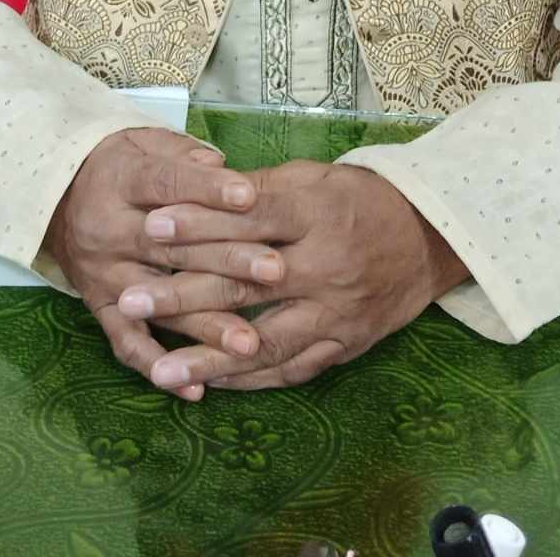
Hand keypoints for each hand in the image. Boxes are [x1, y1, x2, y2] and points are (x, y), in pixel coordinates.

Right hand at [44, 128, 286, 400]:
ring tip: (249, 343)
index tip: (251, 197)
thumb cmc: (120, 167)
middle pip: (173, 247)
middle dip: (227, 260)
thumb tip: (220, 165)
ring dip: (205, 326)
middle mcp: (109, 230)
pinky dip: (159, 366)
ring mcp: (104, 274)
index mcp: (123, 181)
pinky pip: (126, 343)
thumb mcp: (144, 141)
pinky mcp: (98, 308)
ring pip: (158, 302)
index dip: (209, 190)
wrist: (56, 196)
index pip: (169, 183)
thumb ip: (183, 153)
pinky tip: (196, 387)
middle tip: (275, 271)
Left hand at [120, 160, 469, 390]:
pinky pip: (292, 370)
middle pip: (246, 285)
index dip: (198, 222)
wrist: (430, 240)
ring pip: (266, 341)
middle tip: (130, 299)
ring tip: (159, 371)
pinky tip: (208, 383)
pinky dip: (249, 379)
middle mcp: (326, 267)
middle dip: (183, 295)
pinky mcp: (345, 345)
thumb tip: (200, 196)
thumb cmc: (362, 199)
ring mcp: (336, 313)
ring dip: (208, 358)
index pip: (248, 219)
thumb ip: (261, 191)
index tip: (150, 226)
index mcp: (317, 214)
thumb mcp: (316, 177)